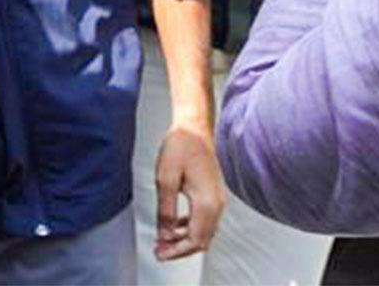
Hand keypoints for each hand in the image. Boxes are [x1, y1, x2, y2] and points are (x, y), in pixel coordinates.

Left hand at [154, 124, 224, 260]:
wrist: (194, 126)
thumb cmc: (181, 146)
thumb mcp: (165, 179)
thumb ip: (166, 211)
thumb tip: (165, 234)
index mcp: (206, 202)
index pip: (195, 240)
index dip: (176, 251)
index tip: (160, 253)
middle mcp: (217, 204)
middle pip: (202, 240)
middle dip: (180, 249)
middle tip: (160, 250)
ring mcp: (218, 199)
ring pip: (205, 232)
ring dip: (185, 239)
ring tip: (164, 239)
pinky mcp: (214, 194)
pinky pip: (206, 220)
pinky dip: (191, 228)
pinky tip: (176, 226)